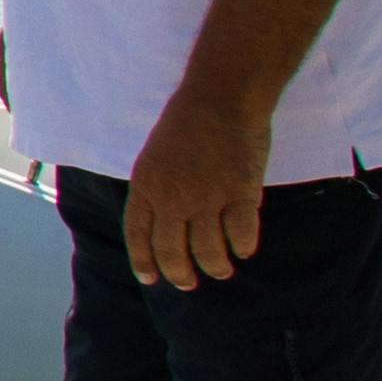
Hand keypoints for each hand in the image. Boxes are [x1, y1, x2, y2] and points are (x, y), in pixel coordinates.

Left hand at [123, 87, 269, 289]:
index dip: (143, 262)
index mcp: (145, 187)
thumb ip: (155, 190)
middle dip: (180, 274)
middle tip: (189, 282)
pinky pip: (241, 235)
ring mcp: (206, 197)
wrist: (220, 98)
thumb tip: (163, 223)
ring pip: (207, 251)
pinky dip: (242, 247)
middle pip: (171, 251)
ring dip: (215, 267)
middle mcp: (172, 198)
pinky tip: (243, 248)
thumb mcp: (154, 156)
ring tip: (221, 270)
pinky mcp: (240, 193)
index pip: (138, 236)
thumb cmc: (186, 123)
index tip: (151, 279)